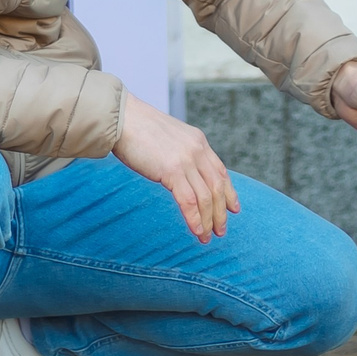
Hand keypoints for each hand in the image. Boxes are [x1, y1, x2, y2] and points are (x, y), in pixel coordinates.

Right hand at [113, 93, 239, 241]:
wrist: (123, 119)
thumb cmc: (138, 129)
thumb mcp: (170, 138)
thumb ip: (182, 153)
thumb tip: (183, 173)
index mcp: (198, 141)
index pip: (220, 171)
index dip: (229, 192)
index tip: (233, 208)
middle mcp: (197, 150)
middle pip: (217, 187)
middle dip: (221, 212)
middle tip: (221, 230)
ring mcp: (186, 160)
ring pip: (205, 197)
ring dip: (209, 220)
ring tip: (208, 236)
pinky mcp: (172, 170)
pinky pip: (189, 201)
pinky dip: (195, 218)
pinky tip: (197, 231)